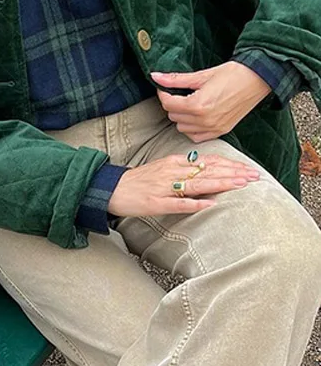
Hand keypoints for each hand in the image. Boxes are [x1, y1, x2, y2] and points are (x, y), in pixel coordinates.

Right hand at [108, 152, 260, 217]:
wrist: (112, 188)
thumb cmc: (139, 181)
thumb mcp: (163, 168)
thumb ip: (185, 169)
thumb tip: (208, 172)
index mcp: (175, 163)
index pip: (208, 162)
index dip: (230, 165)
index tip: (249, 169)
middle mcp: (172, 172)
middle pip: (208, 171)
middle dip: (233, 174)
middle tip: (254, 176)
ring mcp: (164, 187)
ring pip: (197, 184)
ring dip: (220, 184)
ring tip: (240, 185)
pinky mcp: (156, 203)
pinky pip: (178, 203)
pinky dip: (194, 203)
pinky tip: (210, 204)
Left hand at [150, 61, 271, 142]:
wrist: (258, 79)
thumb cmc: (232, 74)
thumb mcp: (202, 75)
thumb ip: (176, 79)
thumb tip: (155, 77)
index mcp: (198, 105)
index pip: (168, 104)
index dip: (163, 94)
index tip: (165, 87)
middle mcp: (204, 120)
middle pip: (174, 116)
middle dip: (173, 104)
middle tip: (179, 94)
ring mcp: (213, 128)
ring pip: (182, 128)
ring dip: (182, 117)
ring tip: (189, 104)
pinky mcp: (221, 131)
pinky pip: (196, 136)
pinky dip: (192, 128)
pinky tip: (197, 116)